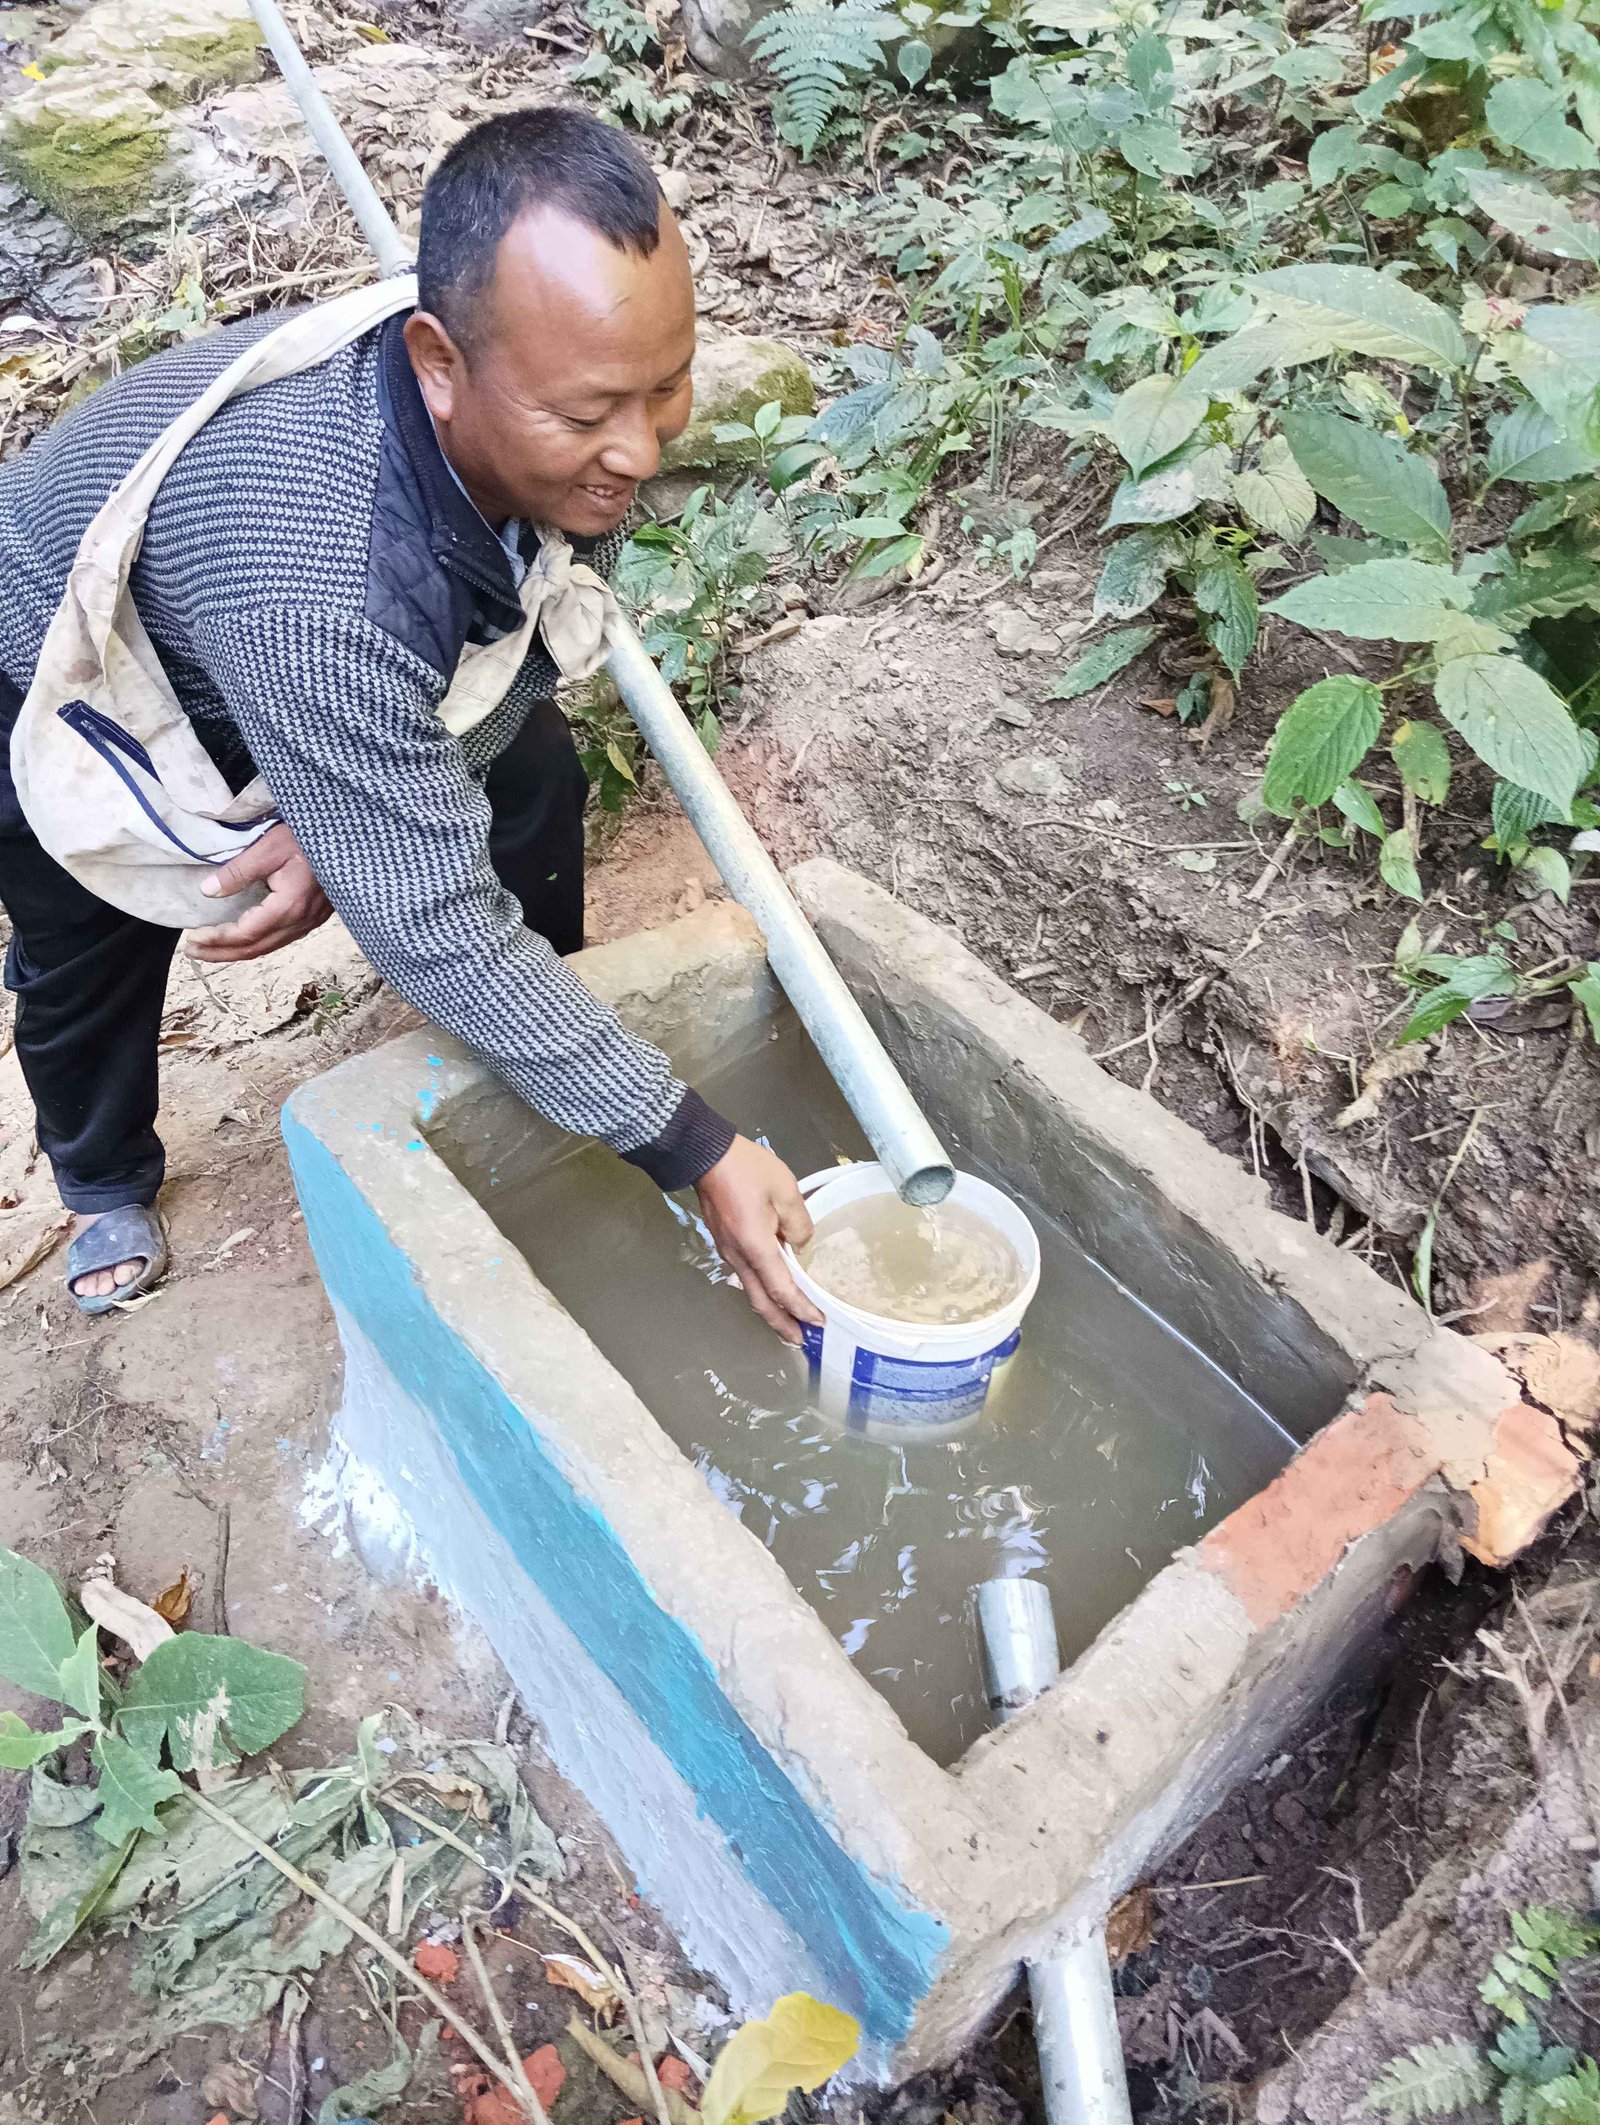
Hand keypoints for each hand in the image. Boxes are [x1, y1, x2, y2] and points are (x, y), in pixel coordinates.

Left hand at [186, 824, 332, 963]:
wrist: (348, 838)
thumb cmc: (309, 837)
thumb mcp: (268, 847)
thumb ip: (237, 872)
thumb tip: (208, 892)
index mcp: (288, 906)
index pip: (245, 934)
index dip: (217, 940)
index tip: (193, 938)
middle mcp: (301, 921)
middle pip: (256, 949)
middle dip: (221, 953)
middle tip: (192, 951)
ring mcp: (310, 922)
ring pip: (269, 948)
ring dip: (238, 952)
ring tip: (212, 949)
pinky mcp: (314, 918)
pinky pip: (281, 940)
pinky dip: (257, 944)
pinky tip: (243, 939)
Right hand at [695, 1135, 824, 1344]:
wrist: (705, 1154)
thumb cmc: (747, 1170)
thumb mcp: (785, 1191)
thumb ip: (799, 1224)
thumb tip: (800, 1245)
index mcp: (755, 1247)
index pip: (781, 1289)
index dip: (801, 1309)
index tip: (818, 1323)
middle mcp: (738, 1257)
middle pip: (760, 1300)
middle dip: (781, 1323)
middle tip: (800, 1340)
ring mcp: (728, 1250)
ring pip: (751, 1289)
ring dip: (770, 1307)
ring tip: (789, 1318)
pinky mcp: (724, 1240)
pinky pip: (745, 1274)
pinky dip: (761, 1288)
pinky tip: (772, 1285)